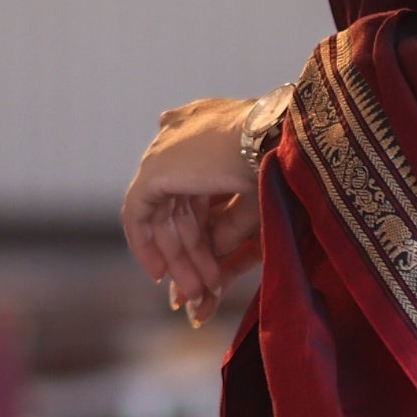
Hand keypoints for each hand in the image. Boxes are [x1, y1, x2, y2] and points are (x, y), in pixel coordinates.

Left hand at [125, 96, 271, 324]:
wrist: (273, 141)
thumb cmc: (278, 163)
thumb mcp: (256, 198)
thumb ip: (232, 221)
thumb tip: (213, 250)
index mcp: (207, 126)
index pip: (192, 182)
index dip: (198, 223)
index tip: (208, 254)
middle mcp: (179, 136)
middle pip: (178, 205)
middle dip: (190, 250)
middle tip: (201, 285)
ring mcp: (163, 153)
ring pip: (161, 216)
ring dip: (177, 256)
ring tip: (194, 290)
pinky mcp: (152, 172)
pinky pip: (138, 216)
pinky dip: (145, 245)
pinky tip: (159, 273)